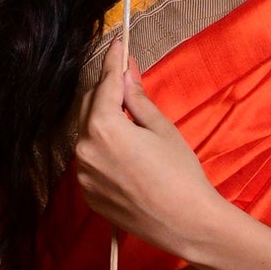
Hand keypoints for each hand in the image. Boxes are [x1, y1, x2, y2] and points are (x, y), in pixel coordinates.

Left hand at [74, 41, 224, 257]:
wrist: (186, 225)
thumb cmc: (181, 174)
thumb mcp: (162, 128)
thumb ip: (137, 98)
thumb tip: (126, 72)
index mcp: (103, 127)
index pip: (106, 84)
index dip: (113, 62)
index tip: (118, 45)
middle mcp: (84, 149)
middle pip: (89, 106)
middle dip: (106, 91)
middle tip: (127, 81)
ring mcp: (83, 175)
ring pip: (87, 134)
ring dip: (103, 121)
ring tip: (130, 123)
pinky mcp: (88, 194)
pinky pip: (90, 161)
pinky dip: (102, 149)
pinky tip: (126, 154)